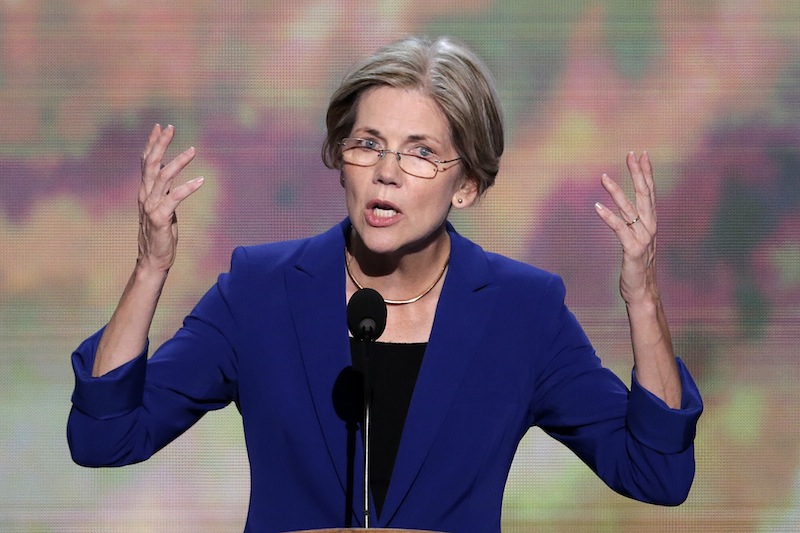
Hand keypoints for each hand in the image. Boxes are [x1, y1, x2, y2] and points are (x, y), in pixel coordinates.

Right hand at [137, 124, 202, 272]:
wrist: (153, 260)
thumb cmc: (159, 234)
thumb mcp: (161, 207)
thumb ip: (162, 190)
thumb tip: (167, 170)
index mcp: (145, 192)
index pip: (147, 162)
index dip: (152, 144)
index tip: (160, 127)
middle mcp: (145, 196)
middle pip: (151, 163)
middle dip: (160, 144)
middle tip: (171, 127)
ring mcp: (151, 207)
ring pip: (163, 177)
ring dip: (178, 162)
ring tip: (193, 150)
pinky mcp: (159, 218)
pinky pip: (174, 198)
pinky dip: (188, 188)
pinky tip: (201, 181)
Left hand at [595, 151, 658, 306]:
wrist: (643, 292)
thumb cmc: (638, 266)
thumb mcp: (636, 240)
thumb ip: (632, 225)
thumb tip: (625, 211)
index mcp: (650, 222)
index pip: (649, 192)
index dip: (646, 173)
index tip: (641, 155)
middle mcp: (650, 227)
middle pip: (645, 195)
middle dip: (638, 173)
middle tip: (632, 154)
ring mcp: (643, 239)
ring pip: (630, 210)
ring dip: (616, 192)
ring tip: (603, 177)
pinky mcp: (633, 250)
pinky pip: (619, 230)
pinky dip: (609, 217)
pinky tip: (597, 206)